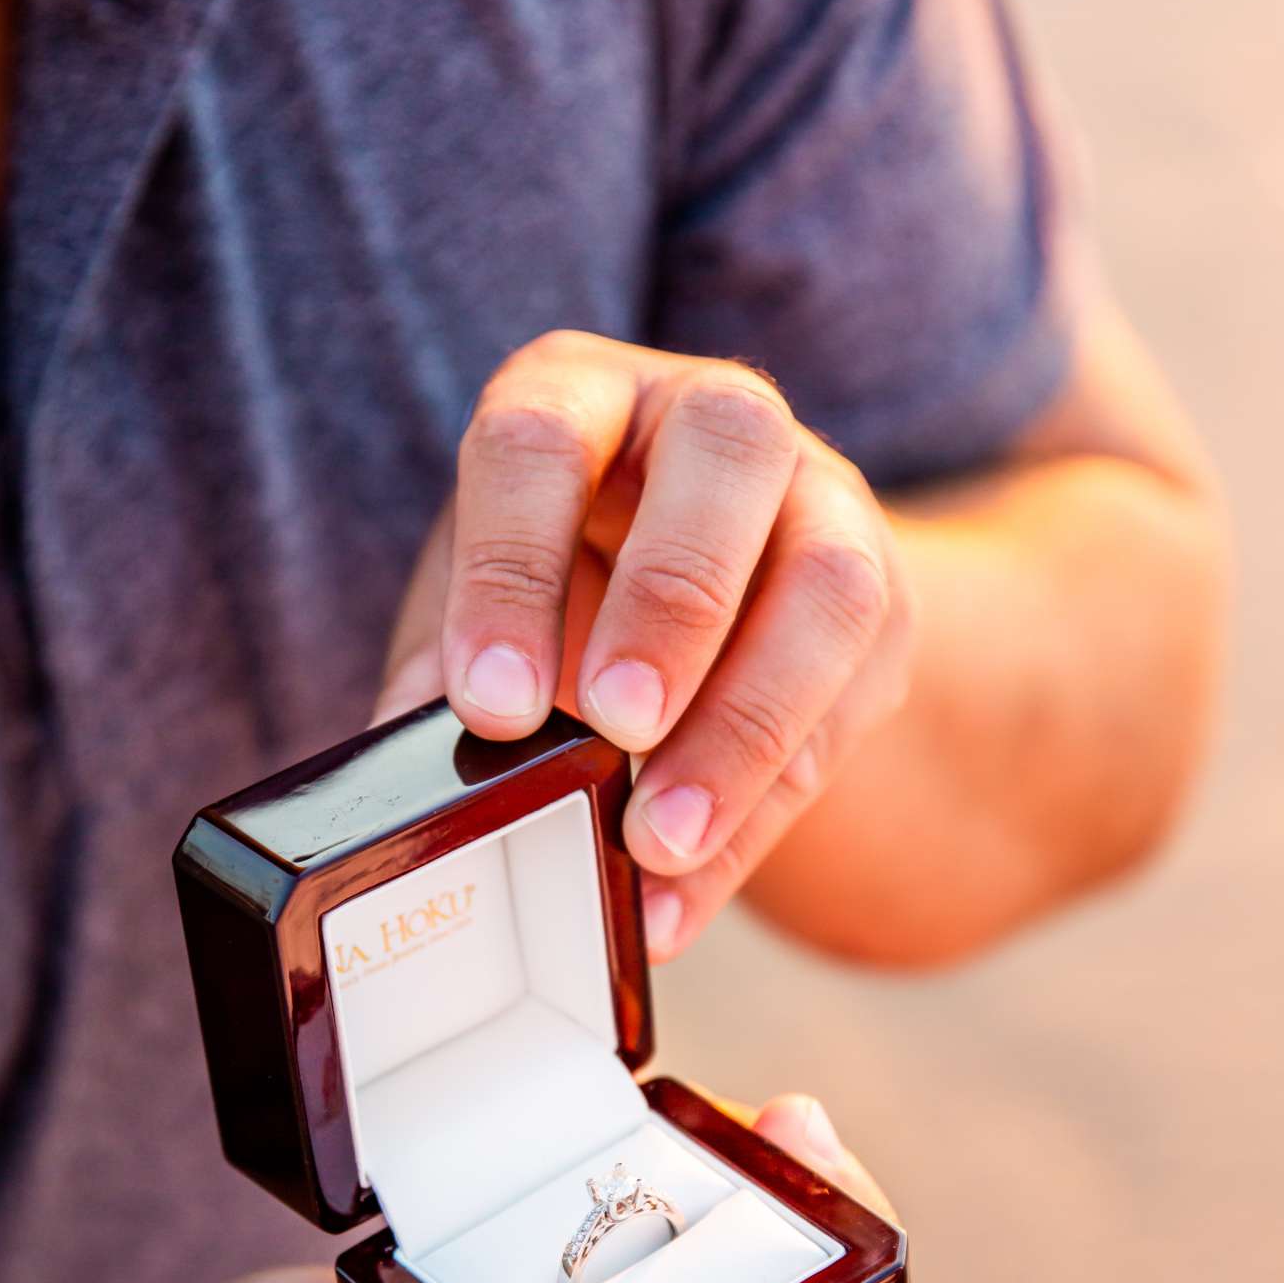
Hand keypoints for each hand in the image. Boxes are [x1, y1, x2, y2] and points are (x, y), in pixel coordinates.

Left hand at [376, 332, 915, 958]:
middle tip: (617, 726)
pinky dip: (759, 817)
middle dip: (673, 601)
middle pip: (728, 454)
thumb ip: (443, 679)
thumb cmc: (558, 583)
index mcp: (583, 390)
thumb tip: (402, 798)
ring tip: (658, 840)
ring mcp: (820, 500)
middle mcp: (715, 416)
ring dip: (745, 725)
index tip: (492, 705)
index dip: (514, 570)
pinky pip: (844, 711)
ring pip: (829, 587)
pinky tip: (683, 891)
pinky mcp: (881, 608)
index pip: (542, 441)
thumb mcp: (480, 602)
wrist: (697, 601)